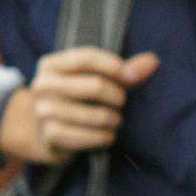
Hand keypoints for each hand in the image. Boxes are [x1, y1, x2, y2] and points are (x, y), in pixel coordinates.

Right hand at [0, 45, 158, 166]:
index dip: (115, 66)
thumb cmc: (74, 100)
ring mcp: (44, 112)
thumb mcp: (90, 79)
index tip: (132, 76)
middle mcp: (43, 85)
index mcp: (51, 64)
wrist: (42, 134)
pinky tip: (106, 135)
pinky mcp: (50, 136)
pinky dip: (106, 137)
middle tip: (121, 103)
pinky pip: (91, 137)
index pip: (87, 58)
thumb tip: (152, 61)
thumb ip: (122, 70)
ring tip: (114, 120)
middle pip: (96, 86)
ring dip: (114, 120)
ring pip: (97, 115)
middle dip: (118, 97)